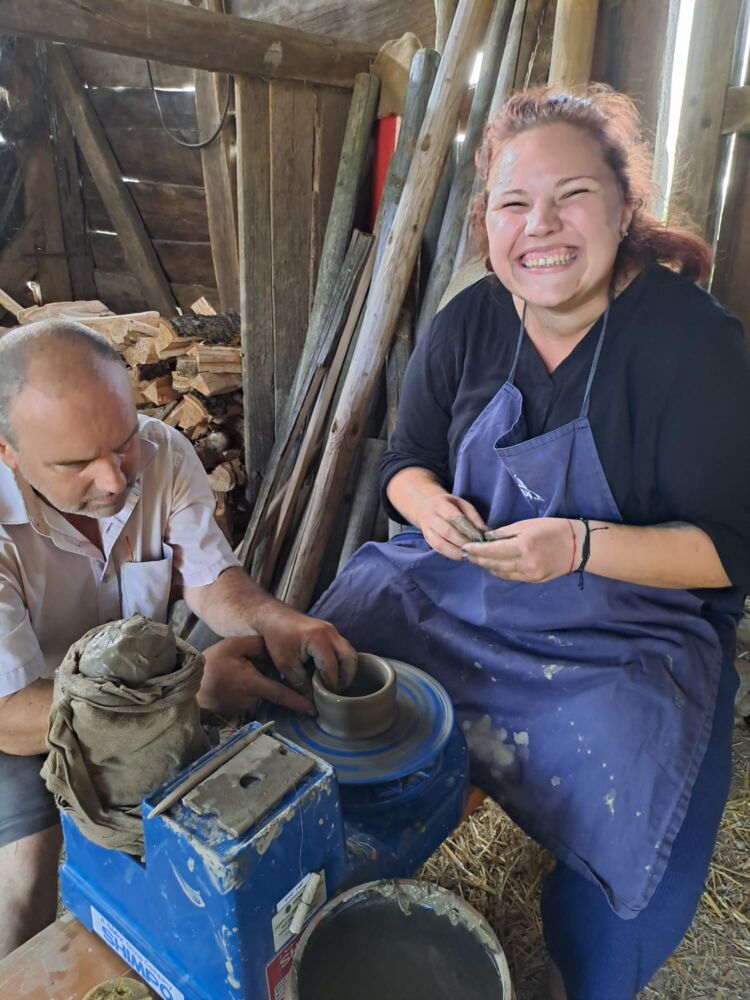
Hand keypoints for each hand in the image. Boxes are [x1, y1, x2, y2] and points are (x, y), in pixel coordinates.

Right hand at [198, 636, 315, 716]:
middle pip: (272, 692)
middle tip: (251, 668)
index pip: (280, 694)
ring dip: (259, 686)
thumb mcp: (233, 646)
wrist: (189, 686)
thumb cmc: (211, 664)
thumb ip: (257, 645)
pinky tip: (236, 683)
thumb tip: (277, 648)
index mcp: (251, 683)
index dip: (298, 702)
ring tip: (240, 673)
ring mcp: (245, 708)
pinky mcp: (239, 712)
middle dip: (271, 681)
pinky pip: (251, 700)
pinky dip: (250, 692)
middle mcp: (251, 699)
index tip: (313, 710)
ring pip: (262, 696)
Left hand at [257, 604, 357, 695]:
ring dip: (346, 671)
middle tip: (336, 692)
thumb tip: (313, 704)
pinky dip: (342, 663)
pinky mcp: (331, 632)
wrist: (273, 617)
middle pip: (350, 659)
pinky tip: (331, 674)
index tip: (326, 698)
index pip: (331, 668)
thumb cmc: (276, 639)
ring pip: (350, 653)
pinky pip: (344, 649)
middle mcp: (330, 633)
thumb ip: (301, 684)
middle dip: (346, 678)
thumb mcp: (285, 665)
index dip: (330, 685)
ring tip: (335, 685)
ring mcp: (333, 631)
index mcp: (318, 639)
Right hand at [414, 492, 486, 559]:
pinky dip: (450, 554)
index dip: (467, 529)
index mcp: (441, 505)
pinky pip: (437, 549)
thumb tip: (485, 532)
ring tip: (469, 554)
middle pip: (446, 532)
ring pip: (440, 544)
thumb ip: (473, 517)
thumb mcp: (462, 504)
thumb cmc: (449, 506)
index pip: (454, 518)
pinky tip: (461, 555)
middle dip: (462, 542)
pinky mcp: (427, 539)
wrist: (426, 507)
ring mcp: (426, 530)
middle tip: (476, 548)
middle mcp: (431, 517)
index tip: (479, 538)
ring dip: (455, 551)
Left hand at [461, 517, 580, 582]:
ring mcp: (530, 574)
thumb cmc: (552, 529)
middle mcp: (525, 564)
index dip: (476, 550)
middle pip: (494, 564)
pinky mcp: (534, 580)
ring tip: (477, 559)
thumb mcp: (527, 525)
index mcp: (523, 547)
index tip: (465, 547)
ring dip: (487, 566)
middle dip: (478, 559)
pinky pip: (511, 577)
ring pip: (501, 573)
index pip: (492, 551)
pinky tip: (493, 565)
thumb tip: (486, 538)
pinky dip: (500, 571)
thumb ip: (505, 533)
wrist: (578, 546)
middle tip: (466, 554)